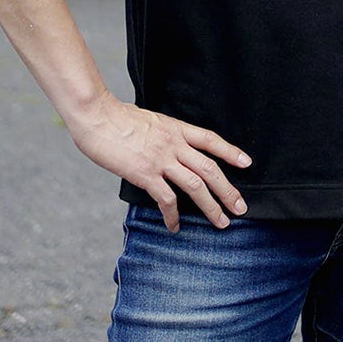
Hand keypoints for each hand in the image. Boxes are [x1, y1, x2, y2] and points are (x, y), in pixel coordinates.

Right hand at [69, 95, 250, 231]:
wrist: (96, 115)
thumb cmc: (116, 117)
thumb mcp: (149, 120)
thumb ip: (163, 134)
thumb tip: (168, 147)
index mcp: (176, 128)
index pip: (210, 140)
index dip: (230, 151)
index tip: (246, 163)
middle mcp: (174, 144)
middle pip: (210, 168)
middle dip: (228, 190)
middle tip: (241, 207)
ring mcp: (160, 159)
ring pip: (195, 186)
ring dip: (211, 207)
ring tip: (221, 222)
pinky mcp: (144, 173)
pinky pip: (166, 199)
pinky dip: (173, 215)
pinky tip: (175, 226)